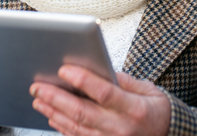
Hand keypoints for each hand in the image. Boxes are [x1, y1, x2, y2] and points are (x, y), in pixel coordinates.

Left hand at [30, 65, 170, 135]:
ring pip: (76, 127)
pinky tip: (52, 116)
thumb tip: (97, 68)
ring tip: (38, 99)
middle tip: (38, 86)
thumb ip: (123, 80)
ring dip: (54, 112)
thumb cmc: (157, 110)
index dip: (83, 80)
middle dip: (56, 98)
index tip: (64, 68)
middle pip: (83, 112)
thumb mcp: (148, 90)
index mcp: (135, 109)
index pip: (105, 93)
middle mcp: (122, 128)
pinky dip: (62, 127)